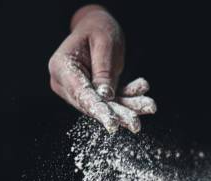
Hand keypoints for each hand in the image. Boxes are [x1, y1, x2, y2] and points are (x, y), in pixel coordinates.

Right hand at [49, 5, 155, 133]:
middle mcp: (65, 82)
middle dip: (116, 114)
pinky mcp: (92, 94)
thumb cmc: (98, 29)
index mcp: (61, 67)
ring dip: (127, 108)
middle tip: (135, 123)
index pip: (80, 94)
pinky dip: (128, 99)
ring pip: (104, 106)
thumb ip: (103, 70)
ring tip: (148, 106)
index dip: (97, 109)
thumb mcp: (104, 44)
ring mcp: (78, 90)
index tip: (112, 123)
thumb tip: (105, 96)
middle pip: (92, 105)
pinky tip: (141, 89)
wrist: (98, 27)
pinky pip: (111, 102)